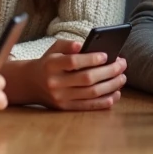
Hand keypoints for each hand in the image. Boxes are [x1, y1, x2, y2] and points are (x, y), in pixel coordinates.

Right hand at [5, 39, 125, 110]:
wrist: (30, 83)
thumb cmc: (48, 62)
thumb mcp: (54, 49)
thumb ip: (69, 45)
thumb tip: (84, 45)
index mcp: (51, 65)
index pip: (73, 62)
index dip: (91, 59)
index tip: (106, 55)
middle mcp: (55, 83)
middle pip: (87, 78)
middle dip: (109, 71)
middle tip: (122, 65)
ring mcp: (60, 98)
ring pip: (91, 93)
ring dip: (111, 85)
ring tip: (123, 78)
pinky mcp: (65, 108)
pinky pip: (88, 106)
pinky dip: (104, 101)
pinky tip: (116, 94)